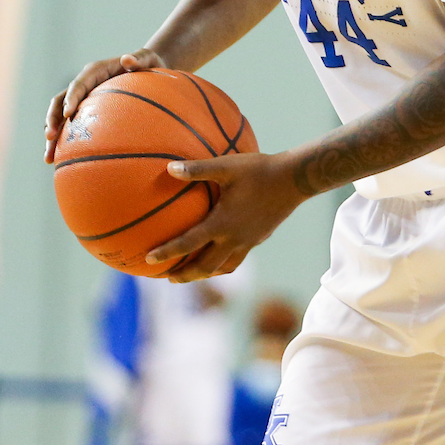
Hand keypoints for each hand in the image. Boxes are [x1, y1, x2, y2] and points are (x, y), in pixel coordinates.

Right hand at [44, 48, 164, 161]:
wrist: (146, 69)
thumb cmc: (148, 64)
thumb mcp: (147, 59)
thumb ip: (139, 59)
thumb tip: (127, 59)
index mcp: (95, 71)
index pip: (78, 84)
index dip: (71, 98)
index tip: (67, 114)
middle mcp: (84, 84)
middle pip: (60, 101)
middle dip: (52, 119)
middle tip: (50, 137)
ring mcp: (82, 98)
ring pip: (59, 116)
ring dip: (52, 135)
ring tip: (49, 158)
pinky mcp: (85, 110)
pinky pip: (70, 126)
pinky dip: (63, 141)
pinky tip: (61, 161)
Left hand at [145, 152, 305, 282]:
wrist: (294, 179)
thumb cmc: (259, 170)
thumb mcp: (226, 166)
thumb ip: (197, 169)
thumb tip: (168, 168)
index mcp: (222, 224)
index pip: (188, 244)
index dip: (168, 253)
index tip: (150, 260)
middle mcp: (234, 239)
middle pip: (205, 267)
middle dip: (185, 276)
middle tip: (168, 278)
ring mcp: (248, 242)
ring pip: (223, 268)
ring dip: (205, 274)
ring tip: (193, 274)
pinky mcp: (258, 239)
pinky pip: (237, 259)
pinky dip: (223, 264)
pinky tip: (221, 253)